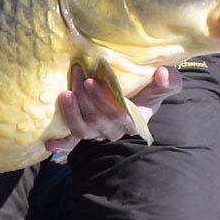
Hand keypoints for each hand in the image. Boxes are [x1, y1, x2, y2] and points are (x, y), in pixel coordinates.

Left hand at [45, 65, 181, 152]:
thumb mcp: (165, 83)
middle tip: (78, 74)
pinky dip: (62, 145)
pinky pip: (72, 142)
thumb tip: (161, 74)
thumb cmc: (152, 87)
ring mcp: (98, 132)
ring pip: (82, 129)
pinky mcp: (85, 131)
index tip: (92, 80)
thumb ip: (169, 81)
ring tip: (64, 93)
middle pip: (96, 120)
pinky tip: (49, 144)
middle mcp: (115, 130)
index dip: (103, 100)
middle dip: (85, 98)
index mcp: (135, 120)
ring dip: (71, 113)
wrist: (142, 94)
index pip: (118, 114)